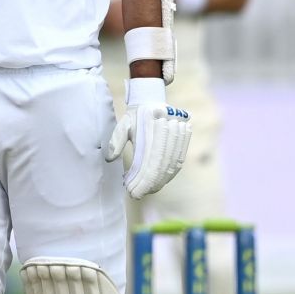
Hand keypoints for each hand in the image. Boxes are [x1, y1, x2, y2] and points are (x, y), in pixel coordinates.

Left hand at [114, 78, 191, 197]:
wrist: (152, 99)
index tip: (133, 191)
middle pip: (162, 165)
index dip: (143, 180)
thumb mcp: (123, 124)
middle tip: (138, 194)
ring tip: (147, 191)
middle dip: (150, 184)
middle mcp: (168, 129)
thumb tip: (109, 158)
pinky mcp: (184, 136)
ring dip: (160, 181)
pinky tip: (160, 182)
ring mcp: (178, 132)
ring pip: (172, 164)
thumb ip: (116, 140)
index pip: (150, 161)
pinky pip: (179, 159)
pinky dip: (170, 174)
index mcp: (152, 126)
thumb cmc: (135, 115)